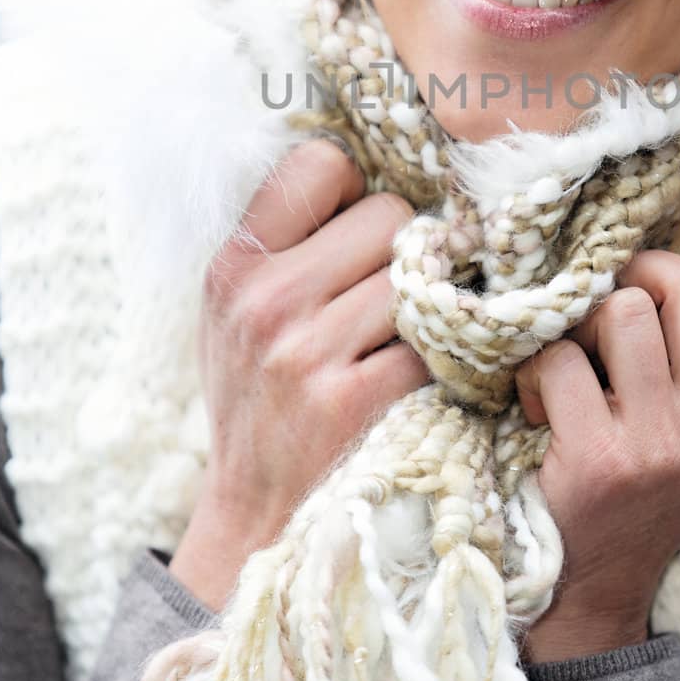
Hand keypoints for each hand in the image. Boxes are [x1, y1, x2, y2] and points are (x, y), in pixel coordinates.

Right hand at [169, 138, 429, 610]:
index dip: (355, 189)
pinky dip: (443, 355)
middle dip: (405, 249)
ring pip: (419, 274)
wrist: (256, 517)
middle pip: (389, 214)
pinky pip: (434, 340)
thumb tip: (373, 172)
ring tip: (407, 336)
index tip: (359, 230)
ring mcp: (309, 353)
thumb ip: (289, 245)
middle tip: (393, 295)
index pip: (319, 163)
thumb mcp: (239, 314)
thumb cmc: (260, 402)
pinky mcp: (356, 401)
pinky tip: (425, 375)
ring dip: (429, 304)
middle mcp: (266, 301)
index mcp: (235, 266)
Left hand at [514, 252, 679, 662]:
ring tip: (573, 360)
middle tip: (603, 305)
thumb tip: (663, 268)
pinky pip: (561, 360)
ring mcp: (662, 445)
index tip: (652, 296)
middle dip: (638, 273)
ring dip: (583, 322)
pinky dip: (536, 370)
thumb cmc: (642, 491)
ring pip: (624, 310)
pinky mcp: (600, 461)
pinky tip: (540, 405)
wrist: (598, 589)